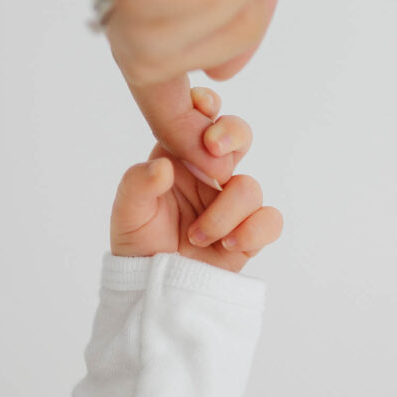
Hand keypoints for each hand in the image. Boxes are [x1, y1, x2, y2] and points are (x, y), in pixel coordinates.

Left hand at [110, 86, 282, 271]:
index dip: (207, 106)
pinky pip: (270, 220)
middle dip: (233, 134)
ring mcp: (232, 203)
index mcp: (181, 158)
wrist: (155, 291)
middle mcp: (210, 174)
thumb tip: (163, 166)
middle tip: (215, 147)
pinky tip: (229, 245)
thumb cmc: (139, 244)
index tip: (203, 107)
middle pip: (238, 136)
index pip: (200, 119)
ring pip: (250, 186)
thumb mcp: (127, 212)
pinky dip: (254, 231)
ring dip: (225, 211)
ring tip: (198, 236)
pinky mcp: (249, 233)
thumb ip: (138, 184)